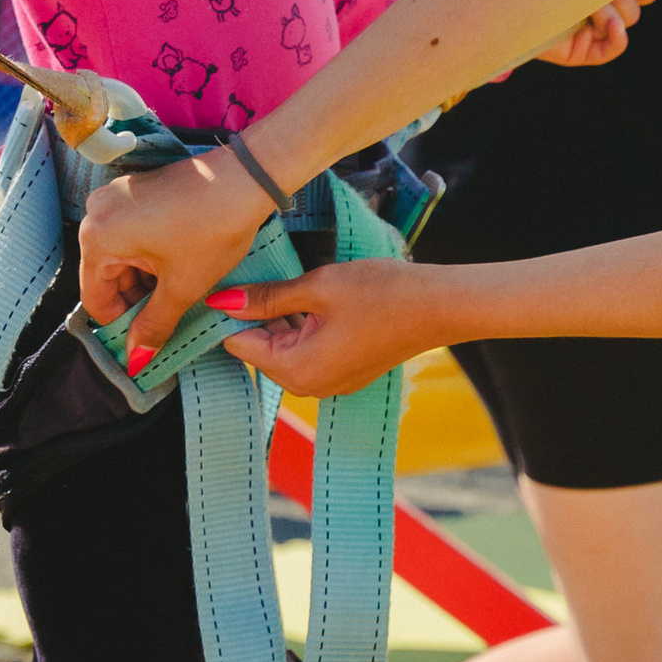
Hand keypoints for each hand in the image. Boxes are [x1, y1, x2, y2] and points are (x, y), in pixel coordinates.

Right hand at [79, 153, 282, 360]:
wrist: (246, 178)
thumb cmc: (213, 227)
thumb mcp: (182, 287)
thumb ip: (153, 326)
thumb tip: (135, 359)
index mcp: (97, 237)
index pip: (96, 298)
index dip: (122, 324)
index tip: (147, 338)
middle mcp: (96, 213)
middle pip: (107, 277)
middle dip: (138, 300)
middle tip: (171, 316)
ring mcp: (116, 198)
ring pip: (122, 257)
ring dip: (147, 280)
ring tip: (181, 288)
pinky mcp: (136, 191)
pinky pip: (132, 235)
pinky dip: (151, 256)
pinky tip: (180, 265)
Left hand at [217, 258, 446, 397]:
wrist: (440, 307)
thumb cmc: (382, 293)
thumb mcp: (318, 287)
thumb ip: (267, 297)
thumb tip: (222, 301)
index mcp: (296, 370)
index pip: (238, 345)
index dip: (226, 314)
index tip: (221, 284)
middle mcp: (309, 386)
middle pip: (259, 350)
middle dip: (252, 316)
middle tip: (252, 275)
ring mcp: (330, 383)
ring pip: (284, 348)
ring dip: (277, 319)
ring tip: (280, 282)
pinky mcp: (345, 372)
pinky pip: (308, 351)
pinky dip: (300, 327)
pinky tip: (306, 298)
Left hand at [536, 0, 656, 68]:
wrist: (500, 6)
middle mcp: (599, 7)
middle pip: (633, 4)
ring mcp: (593, 31)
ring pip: (627, 20)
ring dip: (611, 12)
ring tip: (587, 7)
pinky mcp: (584, 52)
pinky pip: (613, 49)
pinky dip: (618, 38)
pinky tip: (613, 28)